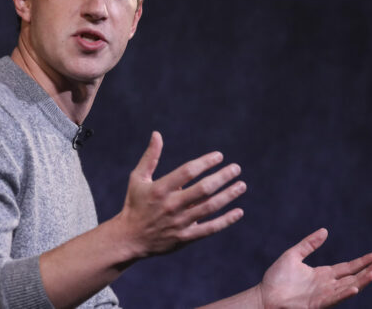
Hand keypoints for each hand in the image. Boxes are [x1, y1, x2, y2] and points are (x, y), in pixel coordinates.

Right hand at [116, 131, 245, 257]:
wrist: (130, 238)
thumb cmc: (135, 204)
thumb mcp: (138, 179)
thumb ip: (150, 157)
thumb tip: (157, 134)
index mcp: (160, 189)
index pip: (188, 171)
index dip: (205, 162)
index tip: (219, 156)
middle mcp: (171, 205)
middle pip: (203, 189)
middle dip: (222, 177)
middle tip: (236, 168)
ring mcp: (179, 222)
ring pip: (210, 207)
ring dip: (228, 195)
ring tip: (241, 185)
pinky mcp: (185, 237)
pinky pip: (210, 229)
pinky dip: (226, 221)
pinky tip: (238, 211)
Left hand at [258, 228, 371, 307]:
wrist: (265, 295)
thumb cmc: (276, 278)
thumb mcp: (293, 255)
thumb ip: (309, 244)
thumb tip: (325, 230)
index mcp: (322, 274)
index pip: (347, 267)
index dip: (361, 262)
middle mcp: (326, 285)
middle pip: (352, 277)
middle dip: (366, 271)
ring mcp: (323, 295)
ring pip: (347, 287)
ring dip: (361, 282)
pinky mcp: (317, 303)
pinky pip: (334, 298)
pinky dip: (344, 293)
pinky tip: (354, 287)